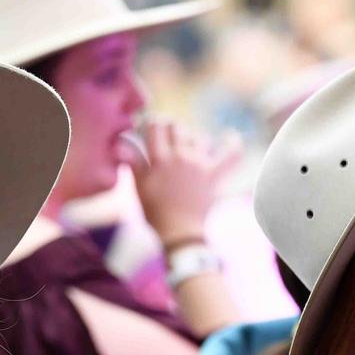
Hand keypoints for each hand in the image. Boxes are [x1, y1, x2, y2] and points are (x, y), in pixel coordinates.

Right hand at [130, 119, 240, 245]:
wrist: (178, 232)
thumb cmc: (155, 212)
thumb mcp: (139, 187)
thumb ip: (133, 162)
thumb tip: (123, 144)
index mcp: (159, 159)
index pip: (156, 127)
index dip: (153, 123)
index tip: (152, 126)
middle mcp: (180, 157)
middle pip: (177, 127)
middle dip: (172, 128)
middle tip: (169, 135)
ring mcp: (199, 164)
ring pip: (198, 136)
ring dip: (192, 137)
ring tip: (188, 144)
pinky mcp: (214, 174)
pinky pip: (230, 154)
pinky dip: (232, 143)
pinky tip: (230, 136)